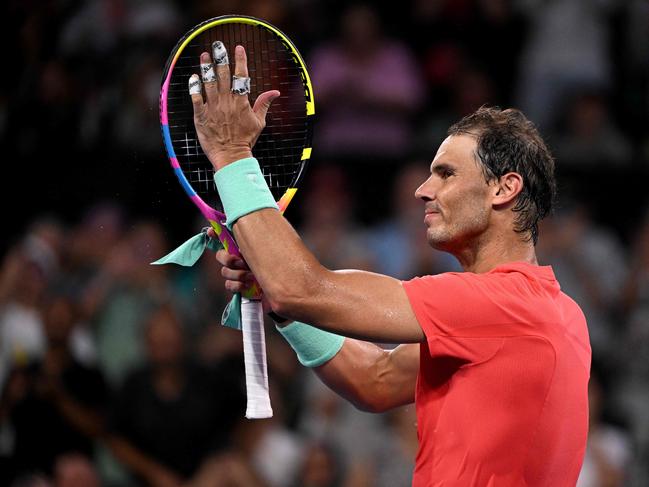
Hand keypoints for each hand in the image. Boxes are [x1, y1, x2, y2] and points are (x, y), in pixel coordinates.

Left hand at [190, 43, 279, 169]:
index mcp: (241, 102)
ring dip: (206, 68)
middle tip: (218, 46)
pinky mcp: (201, 116)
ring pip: (208, 83)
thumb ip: (264, 104)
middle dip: (221, 58)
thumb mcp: (259, 122)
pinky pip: (196, 98)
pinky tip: (194, 77)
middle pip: (223, 75)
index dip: (240, 60)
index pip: (241, 76)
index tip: (238, 48)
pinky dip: (194, 87)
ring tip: (204, 55)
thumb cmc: (245, 140)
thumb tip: (276, 92)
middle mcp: (226, 102)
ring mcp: (213, 108)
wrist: (230, 156)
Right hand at [208, 229, 271, 312]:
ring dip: (237, 273)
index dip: (214, 233)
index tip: (211, 233)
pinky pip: (229, 285)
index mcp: (245, 246)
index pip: (225, 236)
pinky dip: (237, 285)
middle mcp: (239, 258)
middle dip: (227, 258)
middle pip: (220, 255)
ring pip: (224, 271)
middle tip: (241, 261)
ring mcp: (238, 273)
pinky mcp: (239, 287)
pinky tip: (247, 284)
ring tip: (251, 275)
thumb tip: (246, 223)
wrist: (285, 288)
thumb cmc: (279, 265)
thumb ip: (257, 236)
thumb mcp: (268, 246)